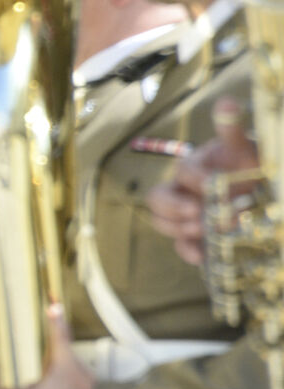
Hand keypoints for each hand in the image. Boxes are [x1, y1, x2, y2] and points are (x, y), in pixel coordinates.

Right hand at [147, 96, 258, 264]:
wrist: (262, 192)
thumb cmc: (251, 166)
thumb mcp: (244, 149)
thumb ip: (232, 131)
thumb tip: (227, 102)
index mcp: (193, 167)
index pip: (183, 172)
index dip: (195, 180)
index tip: (212, 185)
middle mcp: (182, 191)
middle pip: (157, 200)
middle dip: (174, 209)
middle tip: (197, 213)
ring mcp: (184, 215)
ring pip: (162, 222)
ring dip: (180, 228)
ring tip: (205, 229)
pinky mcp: (193, 236)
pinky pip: (180, 245)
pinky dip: (188, 250)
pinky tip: (203, 254)